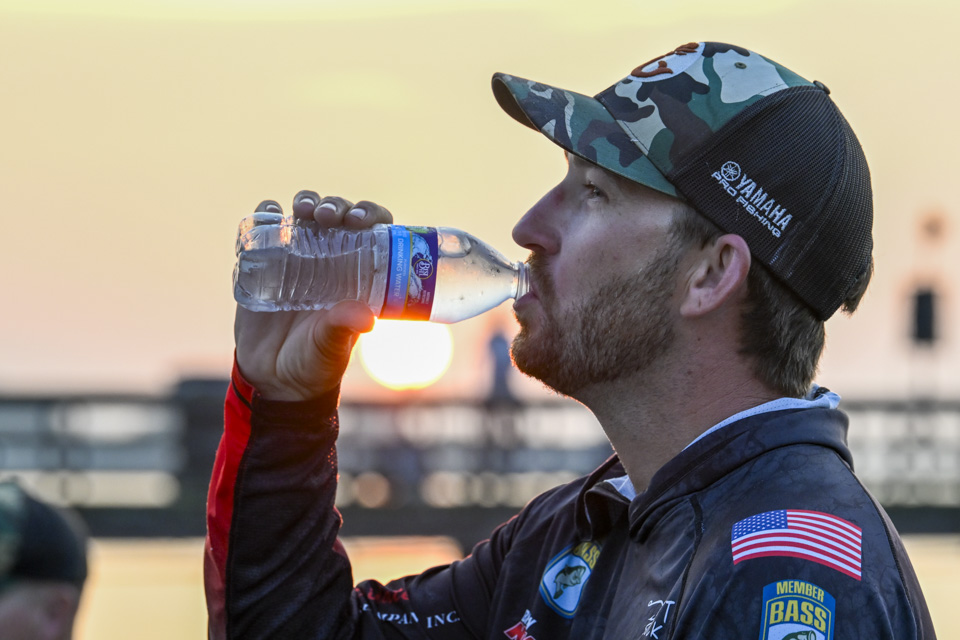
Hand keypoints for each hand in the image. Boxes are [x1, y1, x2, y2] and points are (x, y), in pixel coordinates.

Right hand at [234, 191, 393, 400]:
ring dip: (306, 201)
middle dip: (335, 206)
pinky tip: (269, 210)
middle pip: (337, 215)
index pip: (372, 231)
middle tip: (329, 216)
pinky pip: (264, 230)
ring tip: (303, 210)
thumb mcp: (332, 347)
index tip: (361, 220)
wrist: (274, 379)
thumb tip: (365, 317)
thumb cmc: (314, 363)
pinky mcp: (263, 264)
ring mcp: (296, 258)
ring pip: (304, 215)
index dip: (370, 215)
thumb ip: (344, 329)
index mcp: (357, 274)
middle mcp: (330, 260)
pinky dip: (266, 213)